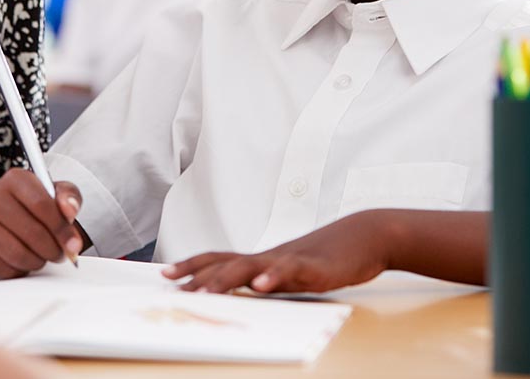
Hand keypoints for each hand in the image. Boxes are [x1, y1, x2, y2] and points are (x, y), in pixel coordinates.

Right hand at [0, 169, 84, 277]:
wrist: (19, 216)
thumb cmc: (40, 204)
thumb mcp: (60, 193)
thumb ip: (69, 197)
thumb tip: (68, 210)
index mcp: (15, 179)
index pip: (42, 205)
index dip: (61, 229)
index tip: (72, 243)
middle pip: (32, 233)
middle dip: (53, 249)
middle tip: (60, 253)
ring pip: (17, 254)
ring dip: (38, 261)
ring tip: (43, 256)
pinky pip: (3, 269)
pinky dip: (19, 270)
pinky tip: (24, 259)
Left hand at [163, 211, 388, 294]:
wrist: (364, 237)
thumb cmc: (327, 256)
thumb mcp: (291, 271)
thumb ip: (267, 279)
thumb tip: (243, 292)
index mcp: (263, 259)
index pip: (219, 259)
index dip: (192, 265)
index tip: (166, 274)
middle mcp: (269, 256)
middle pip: (226, 263)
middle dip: (198, 275)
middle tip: (174, 287)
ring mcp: (290, 259)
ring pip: (251, 266)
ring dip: (225, 279)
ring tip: (204, 292)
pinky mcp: (313, 266)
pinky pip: (290, 270)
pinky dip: (273, 277)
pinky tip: (260, 286)